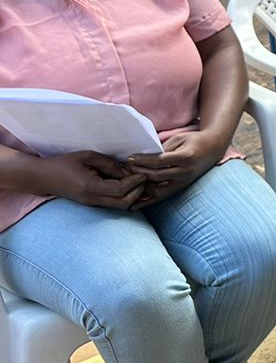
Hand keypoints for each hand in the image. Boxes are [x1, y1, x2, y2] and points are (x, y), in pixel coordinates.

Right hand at [33, 150, 147, 210]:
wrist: (42, 178)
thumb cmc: (64, 163)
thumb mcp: (87, 156)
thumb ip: (108, 163)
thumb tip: (128, 170)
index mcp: (90, 187)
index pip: (120, 190)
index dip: (135, 182)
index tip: (143, 173)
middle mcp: (92, 199)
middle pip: (124, 203)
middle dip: (138, 192)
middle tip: (144, 178)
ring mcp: (91, 203)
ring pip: (120, 206)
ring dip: (133, 195)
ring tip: (139, 181)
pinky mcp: (91, 203)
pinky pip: (113, 203)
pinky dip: (125, 196)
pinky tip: (129, 185)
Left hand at [127, 128, 228, 206]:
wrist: (213, 149)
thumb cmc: (194, 140)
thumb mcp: (179, 139)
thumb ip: (162, 149)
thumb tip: (142, 157)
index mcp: (186, 157)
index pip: (160, 161)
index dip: (143, 160)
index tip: (130, 158)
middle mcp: (185, 172)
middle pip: (156, 176)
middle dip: (138, 172)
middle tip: (125, 168)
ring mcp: (183, 182)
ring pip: (157, 189)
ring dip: (140, 186)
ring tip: (128, 180)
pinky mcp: (180, 188)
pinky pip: (161, 197)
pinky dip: (147, 202)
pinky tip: (133, 205)